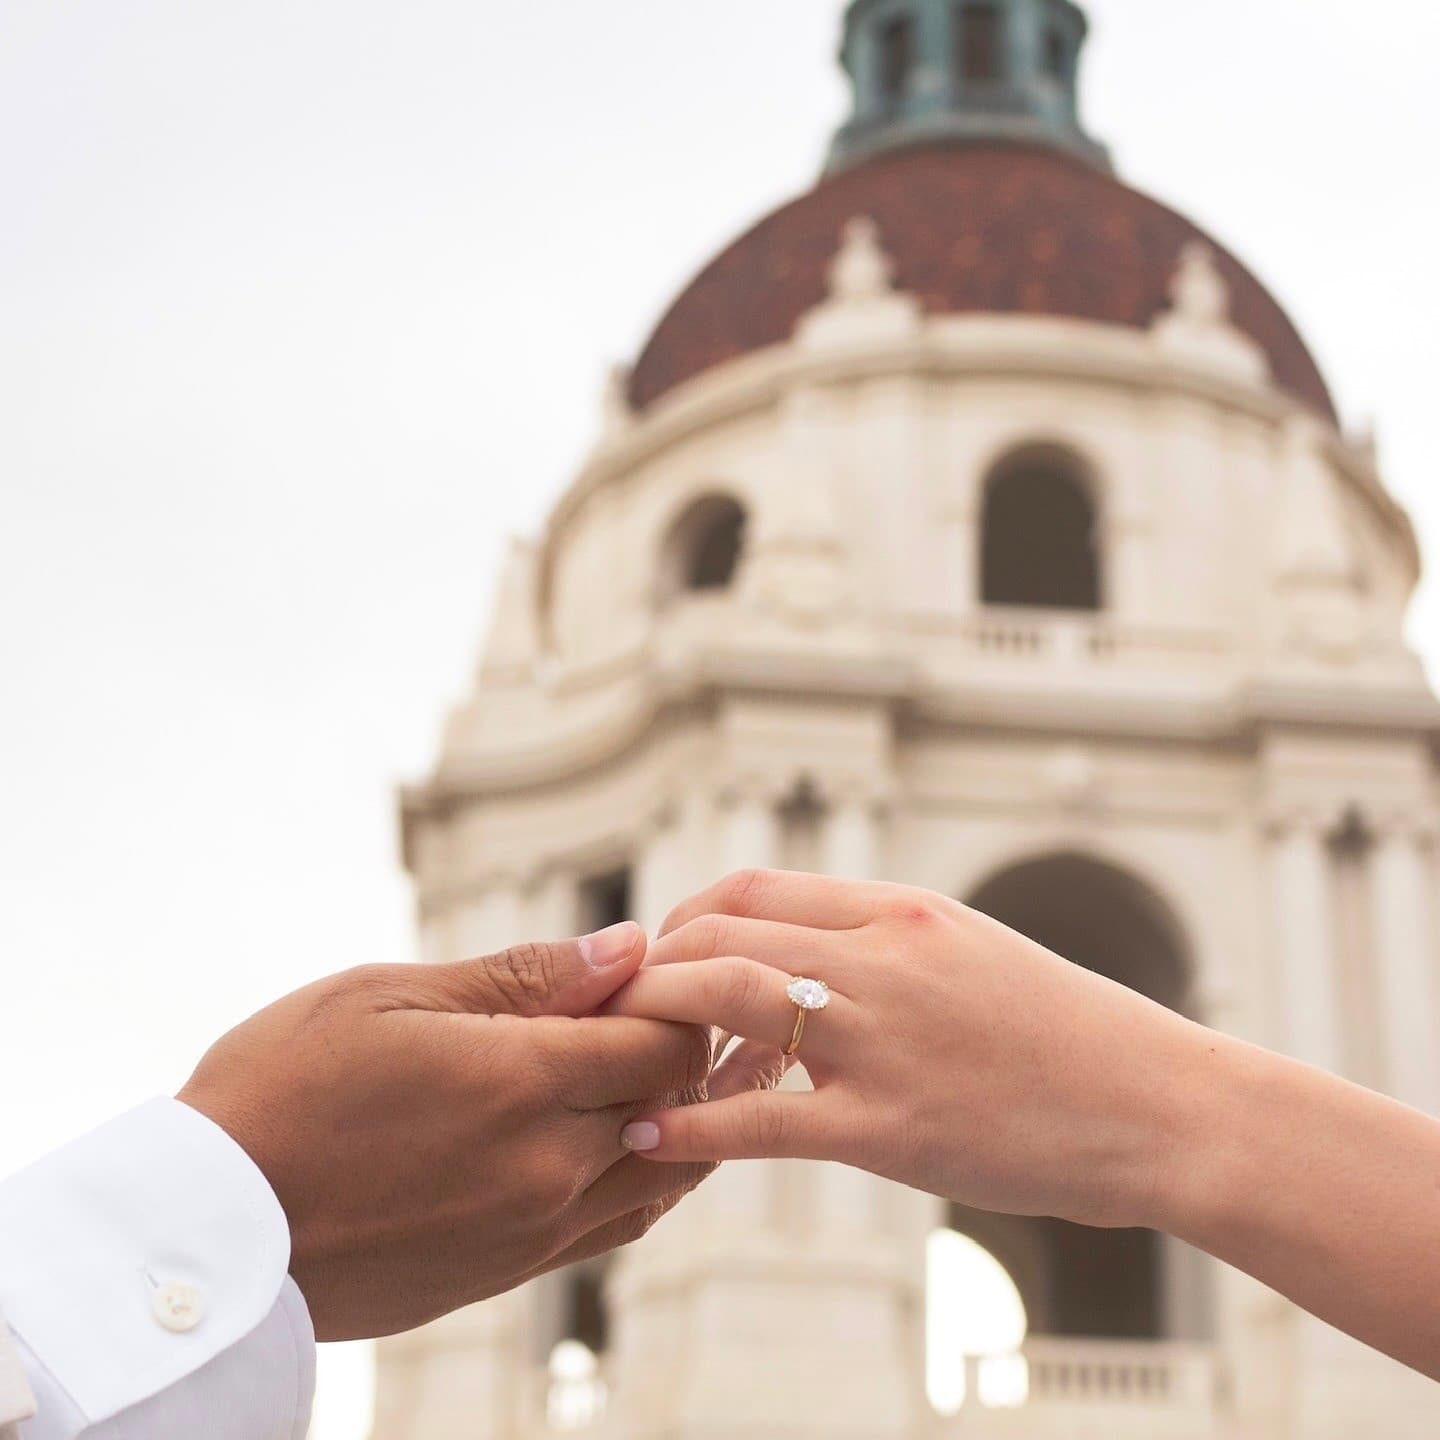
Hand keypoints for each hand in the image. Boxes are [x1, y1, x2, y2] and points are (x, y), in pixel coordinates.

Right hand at [179, 922, 782, 1339]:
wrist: (207, 1232)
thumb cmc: (282, 1089)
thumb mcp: (390, 996)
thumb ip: (523, 976)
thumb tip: (625, 946)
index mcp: (522, 1084)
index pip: (665, 1038)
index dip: (674, 995)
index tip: (648, 967)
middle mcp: (548, 1167)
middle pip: (677, 1102)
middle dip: (681, 1046)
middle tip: (651, 1005)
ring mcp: (533, 1231)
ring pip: (662, 1172)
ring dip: (675, 1115)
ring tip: (647, 1067)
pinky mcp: (509, 1273)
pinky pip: (616, 1223)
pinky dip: (639, 1173)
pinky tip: (619, 1137)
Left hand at [609, 871, 1215, 1231]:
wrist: (1164, 1105)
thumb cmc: (1073, 1035)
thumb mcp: (976, 955)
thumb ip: (889, 948)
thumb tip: (811, 958)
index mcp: (904, 911)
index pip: (756, 887)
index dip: (686, 917)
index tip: (662, 954)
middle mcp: (884, 957)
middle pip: (721, 931)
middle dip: (652, 965)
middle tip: (622, 1009)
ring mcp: (884, 1039)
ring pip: (725, 997)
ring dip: (657, 1022)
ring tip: (625, 1059)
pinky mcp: (891, 1127)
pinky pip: (760, 1122)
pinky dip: (688, 1127)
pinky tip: (648, 1138)